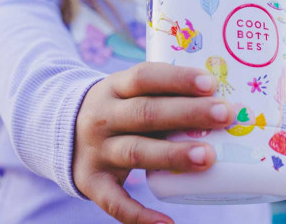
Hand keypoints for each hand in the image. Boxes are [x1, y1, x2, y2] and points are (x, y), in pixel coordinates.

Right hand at [73, 62, 233, 223]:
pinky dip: (140, 215)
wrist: (61, 129)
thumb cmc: (118, 107)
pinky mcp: (91, 182)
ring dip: (173, 155)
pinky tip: (168, 223)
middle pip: (146, 113)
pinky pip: (114, 202)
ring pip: (136, 152)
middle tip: (225, 115)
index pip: (146, 77)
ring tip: (209, 157)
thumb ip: (163, 95)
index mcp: (115, 87)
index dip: (178, 79)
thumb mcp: (129, 91)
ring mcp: (96, 150)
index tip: (211, 83)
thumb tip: (220, 101)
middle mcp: (103, 116)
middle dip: (188, 113)